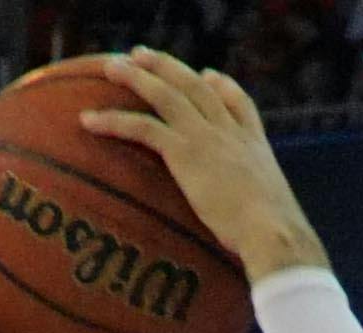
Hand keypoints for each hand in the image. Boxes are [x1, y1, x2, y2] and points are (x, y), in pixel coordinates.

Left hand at [79, 50, 321, 286]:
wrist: (272, 231)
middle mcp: (231, 132)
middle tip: (143, 56)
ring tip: (111, 67)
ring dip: (136, 77)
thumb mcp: (270, 222)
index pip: (239, 105)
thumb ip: (259, 220)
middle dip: (169, 67)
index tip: (209, 76)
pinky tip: (88, 121)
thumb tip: (260, 245)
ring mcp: (208, 137)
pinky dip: (113, 121)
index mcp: (254, 146)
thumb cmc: (274, 241)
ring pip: (167, 94)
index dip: (222, 87)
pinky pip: (142, 127)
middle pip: (196, 86)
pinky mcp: (186, 151)